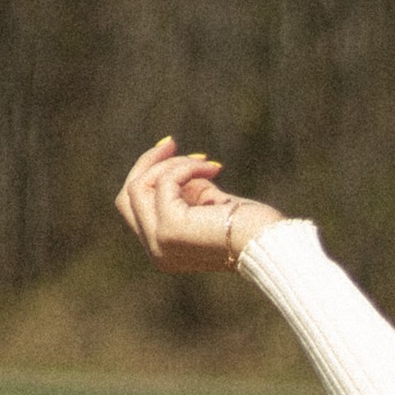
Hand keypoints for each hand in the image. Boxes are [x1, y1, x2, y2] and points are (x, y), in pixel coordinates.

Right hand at [114, 136, 283, 271]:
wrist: (268, 241)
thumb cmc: (248, 223)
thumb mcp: (206, 203)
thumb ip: (183, 190)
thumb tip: (168, 162)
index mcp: (162, 250)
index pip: (135, 207)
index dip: (151, 175)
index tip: (176, 151)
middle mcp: (154, 252)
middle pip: (127, 196)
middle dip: (147, 164)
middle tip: (171, 142)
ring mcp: (158, 243)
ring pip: (139, 187)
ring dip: (173, 165)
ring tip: (205, 162)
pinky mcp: (169, 229)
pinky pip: (164, 183)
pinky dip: (187, 167)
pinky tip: (213, 168)